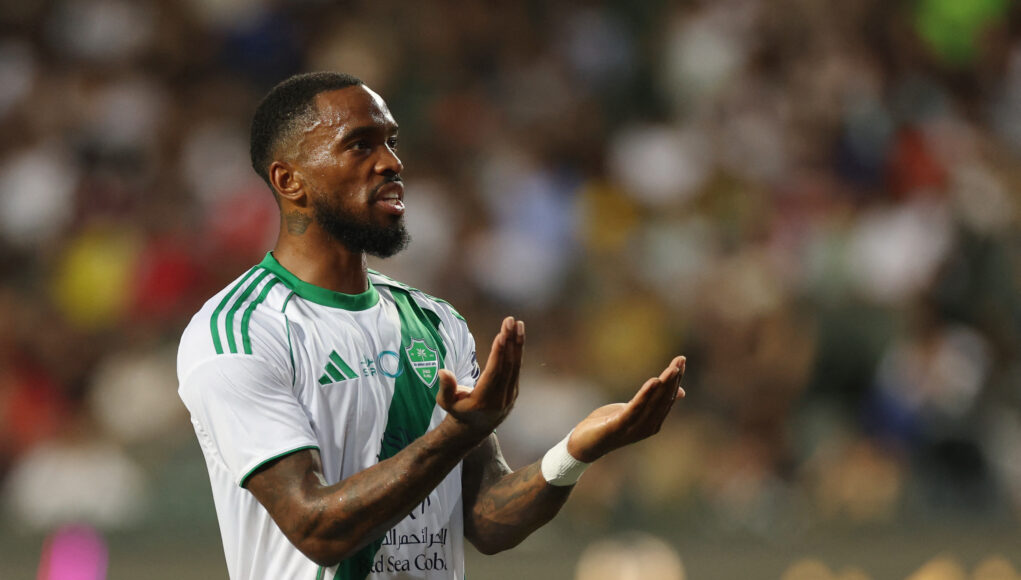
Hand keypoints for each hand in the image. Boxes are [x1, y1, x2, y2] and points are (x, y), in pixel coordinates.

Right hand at [437, 316, 523, 438]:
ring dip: (517, 343)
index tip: (501, 335)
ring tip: (518, 323)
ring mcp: (509, 395)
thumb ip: (446, 388)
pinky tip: (518, 335)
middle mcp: (500, 398)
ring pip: (515, 365)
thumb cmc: (457, 411)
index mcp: (483, 401)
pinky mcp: (513, 390)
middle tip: (509, 321)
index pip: (494, 373)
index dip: (498, 354)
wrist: (474, 429)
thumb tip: (444, 372)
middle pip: (507, 366)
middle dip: (509, 342)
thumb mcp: (445, 403)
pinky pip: (516, 368)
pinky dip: (517, 351)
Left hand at [567, 356, 685, 462]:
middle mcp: (648, 426)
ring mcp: (634, 428)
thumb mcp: (634, 410)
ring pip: (653, 403)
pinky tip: (654, 381)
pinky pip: (636, 408)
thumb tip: (680, 391)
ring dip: (664, 385)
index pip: (668, 398)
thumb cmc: (610, 425)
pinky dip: (646, 394)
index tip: (681, 360)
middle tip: (680, 360)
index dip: (676, 379)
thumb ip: (653, 402)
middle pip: (664, 399)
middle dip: (673, 379)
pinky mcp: (619, 425)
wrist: (585, 445)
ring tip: (672, 369)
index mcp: (652, 422)